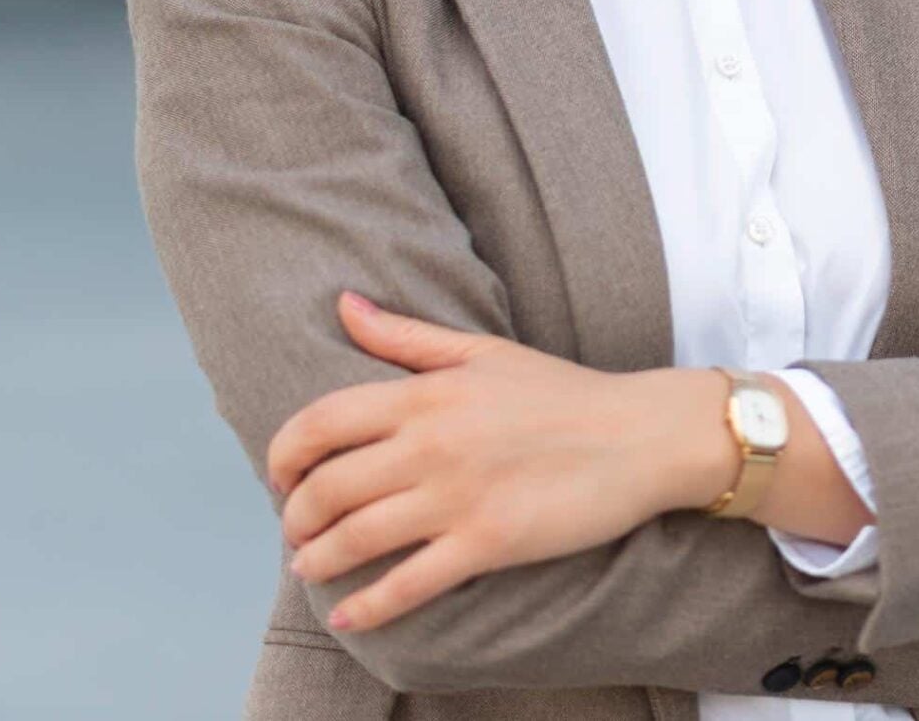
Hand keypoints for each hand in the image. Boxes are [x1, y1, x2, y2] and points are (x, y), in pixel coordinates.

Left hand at [267, 291, 695, 632]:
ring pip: (356, 537)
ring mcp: (458, 496)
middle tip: (294, 530)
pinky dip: (367, 605)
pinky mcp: (488, 542)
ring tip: (310, 566)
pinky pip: (409, 583)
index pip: (320, 421)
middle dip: (295, 515)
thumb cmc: (563, 392)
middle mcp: (431, 444)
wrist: (640, 435)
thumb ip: (406, 336)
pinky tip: (346, 615)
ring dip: (318, 559)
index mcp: (425, 393)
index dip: (282, 453)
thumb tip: (344, 304)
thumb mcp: (482, 351)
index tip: (278, 474)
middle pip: (327, 487)